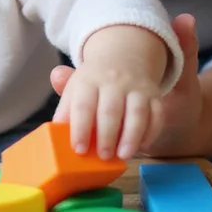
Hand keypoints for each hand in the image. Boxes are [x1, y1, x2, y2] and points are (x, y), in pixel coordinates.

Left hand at [51, 14, 201, 158]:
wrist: (123, 56)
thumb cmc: (94, 82)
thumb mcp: (75, 87)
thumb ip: (65, 107)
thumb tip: (55, 130)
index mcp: (88, 81)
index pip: (83, 105)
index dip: (80, 128)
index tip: (79, 149)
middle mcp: (113, 82)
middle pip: (110, 110)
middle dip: (107, 136)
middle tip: (103, 156)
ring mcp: (136, 88)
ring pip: (137, 112)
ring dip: (131, 136)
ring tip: (124, 156)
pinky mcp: (154, 95)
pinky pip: (157, 114)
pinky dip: (151, 132)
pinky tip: (142, 146)